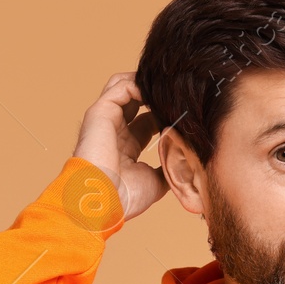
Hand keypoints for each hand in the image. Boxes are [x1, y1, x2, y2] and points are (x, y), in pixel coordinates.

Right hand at [71, 71, 168, 220]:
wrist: (102, 200)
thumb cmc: (124, 197)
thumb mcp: (155, 182)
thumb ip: (167, 168)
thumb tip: (182, 162)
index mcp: (125, 147)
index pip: (146, 121)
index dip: (164, 115)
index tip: (184, 114)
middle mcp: (114, 131)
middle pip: (135, 100)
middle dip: (155, 96)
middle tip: (178, 96)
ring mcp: (106, 120)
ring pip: (124, 87)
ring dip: (146, 84)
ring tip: (167, 88)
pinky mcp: (100, 111)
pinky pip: (121, 86)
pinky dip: (140, 83)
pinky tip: (159, 92)